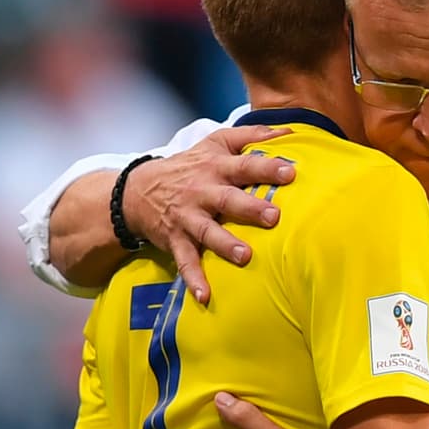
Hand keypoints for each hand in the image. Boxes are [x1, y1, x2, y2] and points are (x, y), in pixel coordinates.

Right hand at [123, 126, 293, 302]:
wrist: (138, 190)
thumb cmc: (191, 165)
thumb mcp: (216, 142)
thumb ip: (252, 135)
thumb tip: (289, 131)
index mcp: (216, 166)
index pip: (244, 164)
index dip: (266, 167)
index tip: (289, 172)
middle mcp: (202, 191)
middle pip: (228, 199)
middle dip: (250, 207)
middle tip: (273, 216)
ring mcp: (188, 217)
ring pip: (207, 231)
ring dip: (225, 244)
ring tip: (245, 256)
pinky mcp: (175, 240)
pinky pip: (185, 261)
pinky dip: (193, 279)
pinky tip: (204, 297)